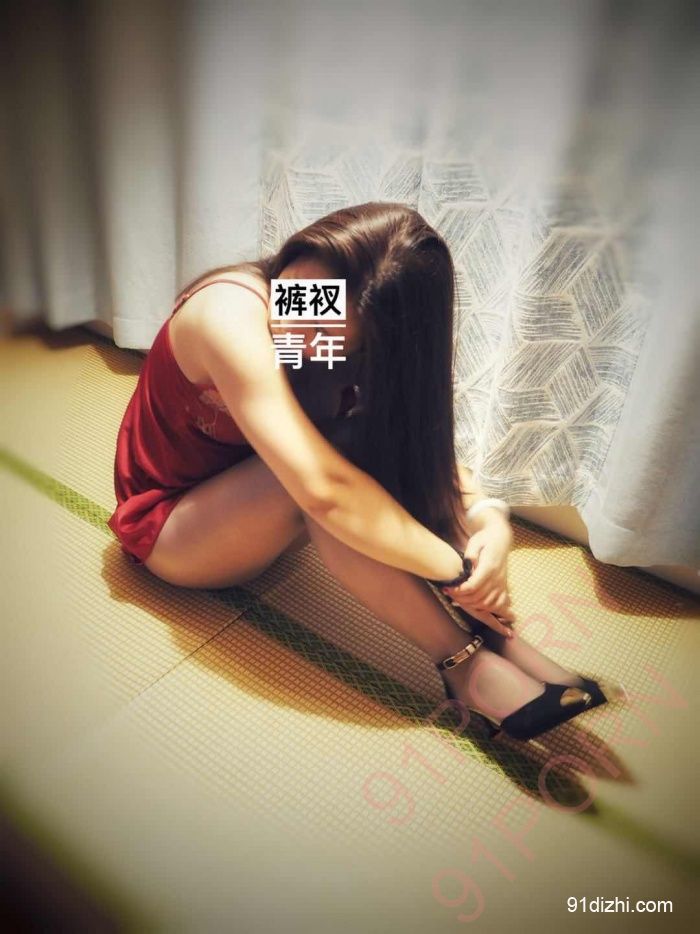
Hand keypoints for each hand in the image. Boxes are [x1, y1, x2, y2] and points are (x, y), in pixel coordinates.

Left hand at [443, 521, 514, 637]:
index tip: (447, 588)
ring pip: (486, 603)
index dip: (458, 591)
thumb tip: (466, 566)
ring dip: (470, 604)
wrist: (500, 538)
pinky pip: (497, 604)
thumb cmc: (484, 539)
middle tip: (449, 593)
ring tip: (458, 598)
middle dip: (461, 598)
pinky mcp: (504, 587)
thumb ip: (470, 555)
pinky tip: (473, 603)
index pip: (472, 586)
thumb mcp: (475, 542)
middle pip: (477, 597)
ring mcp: (501, 584)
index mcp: (489, 567)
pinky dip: (485, 608)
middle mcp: (497, 578)